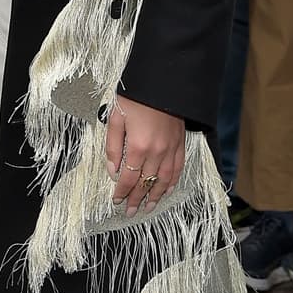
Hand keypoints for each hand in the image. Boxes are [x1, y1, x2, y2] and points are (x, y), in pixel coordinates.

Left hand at [104, 97, 184, 214]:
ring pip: (164, 180)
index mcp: (138, 146)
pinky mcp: (180, 144)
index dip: (122, 192)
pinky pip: (178, 168)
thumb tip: (112, 171)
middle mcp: (156, 152)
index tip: (116, 201)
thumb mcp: (116, 119)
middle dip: (136, 199)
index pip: (128, 178)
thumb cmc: (135, 98)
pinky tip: (168, 190)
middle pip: (145, 182)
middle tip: (130, 212)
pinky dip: (172, 182)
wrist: (161, 81)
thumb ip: (112, 147)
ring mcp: (170, 149)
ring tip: (148, 208)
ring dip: (156, 196)